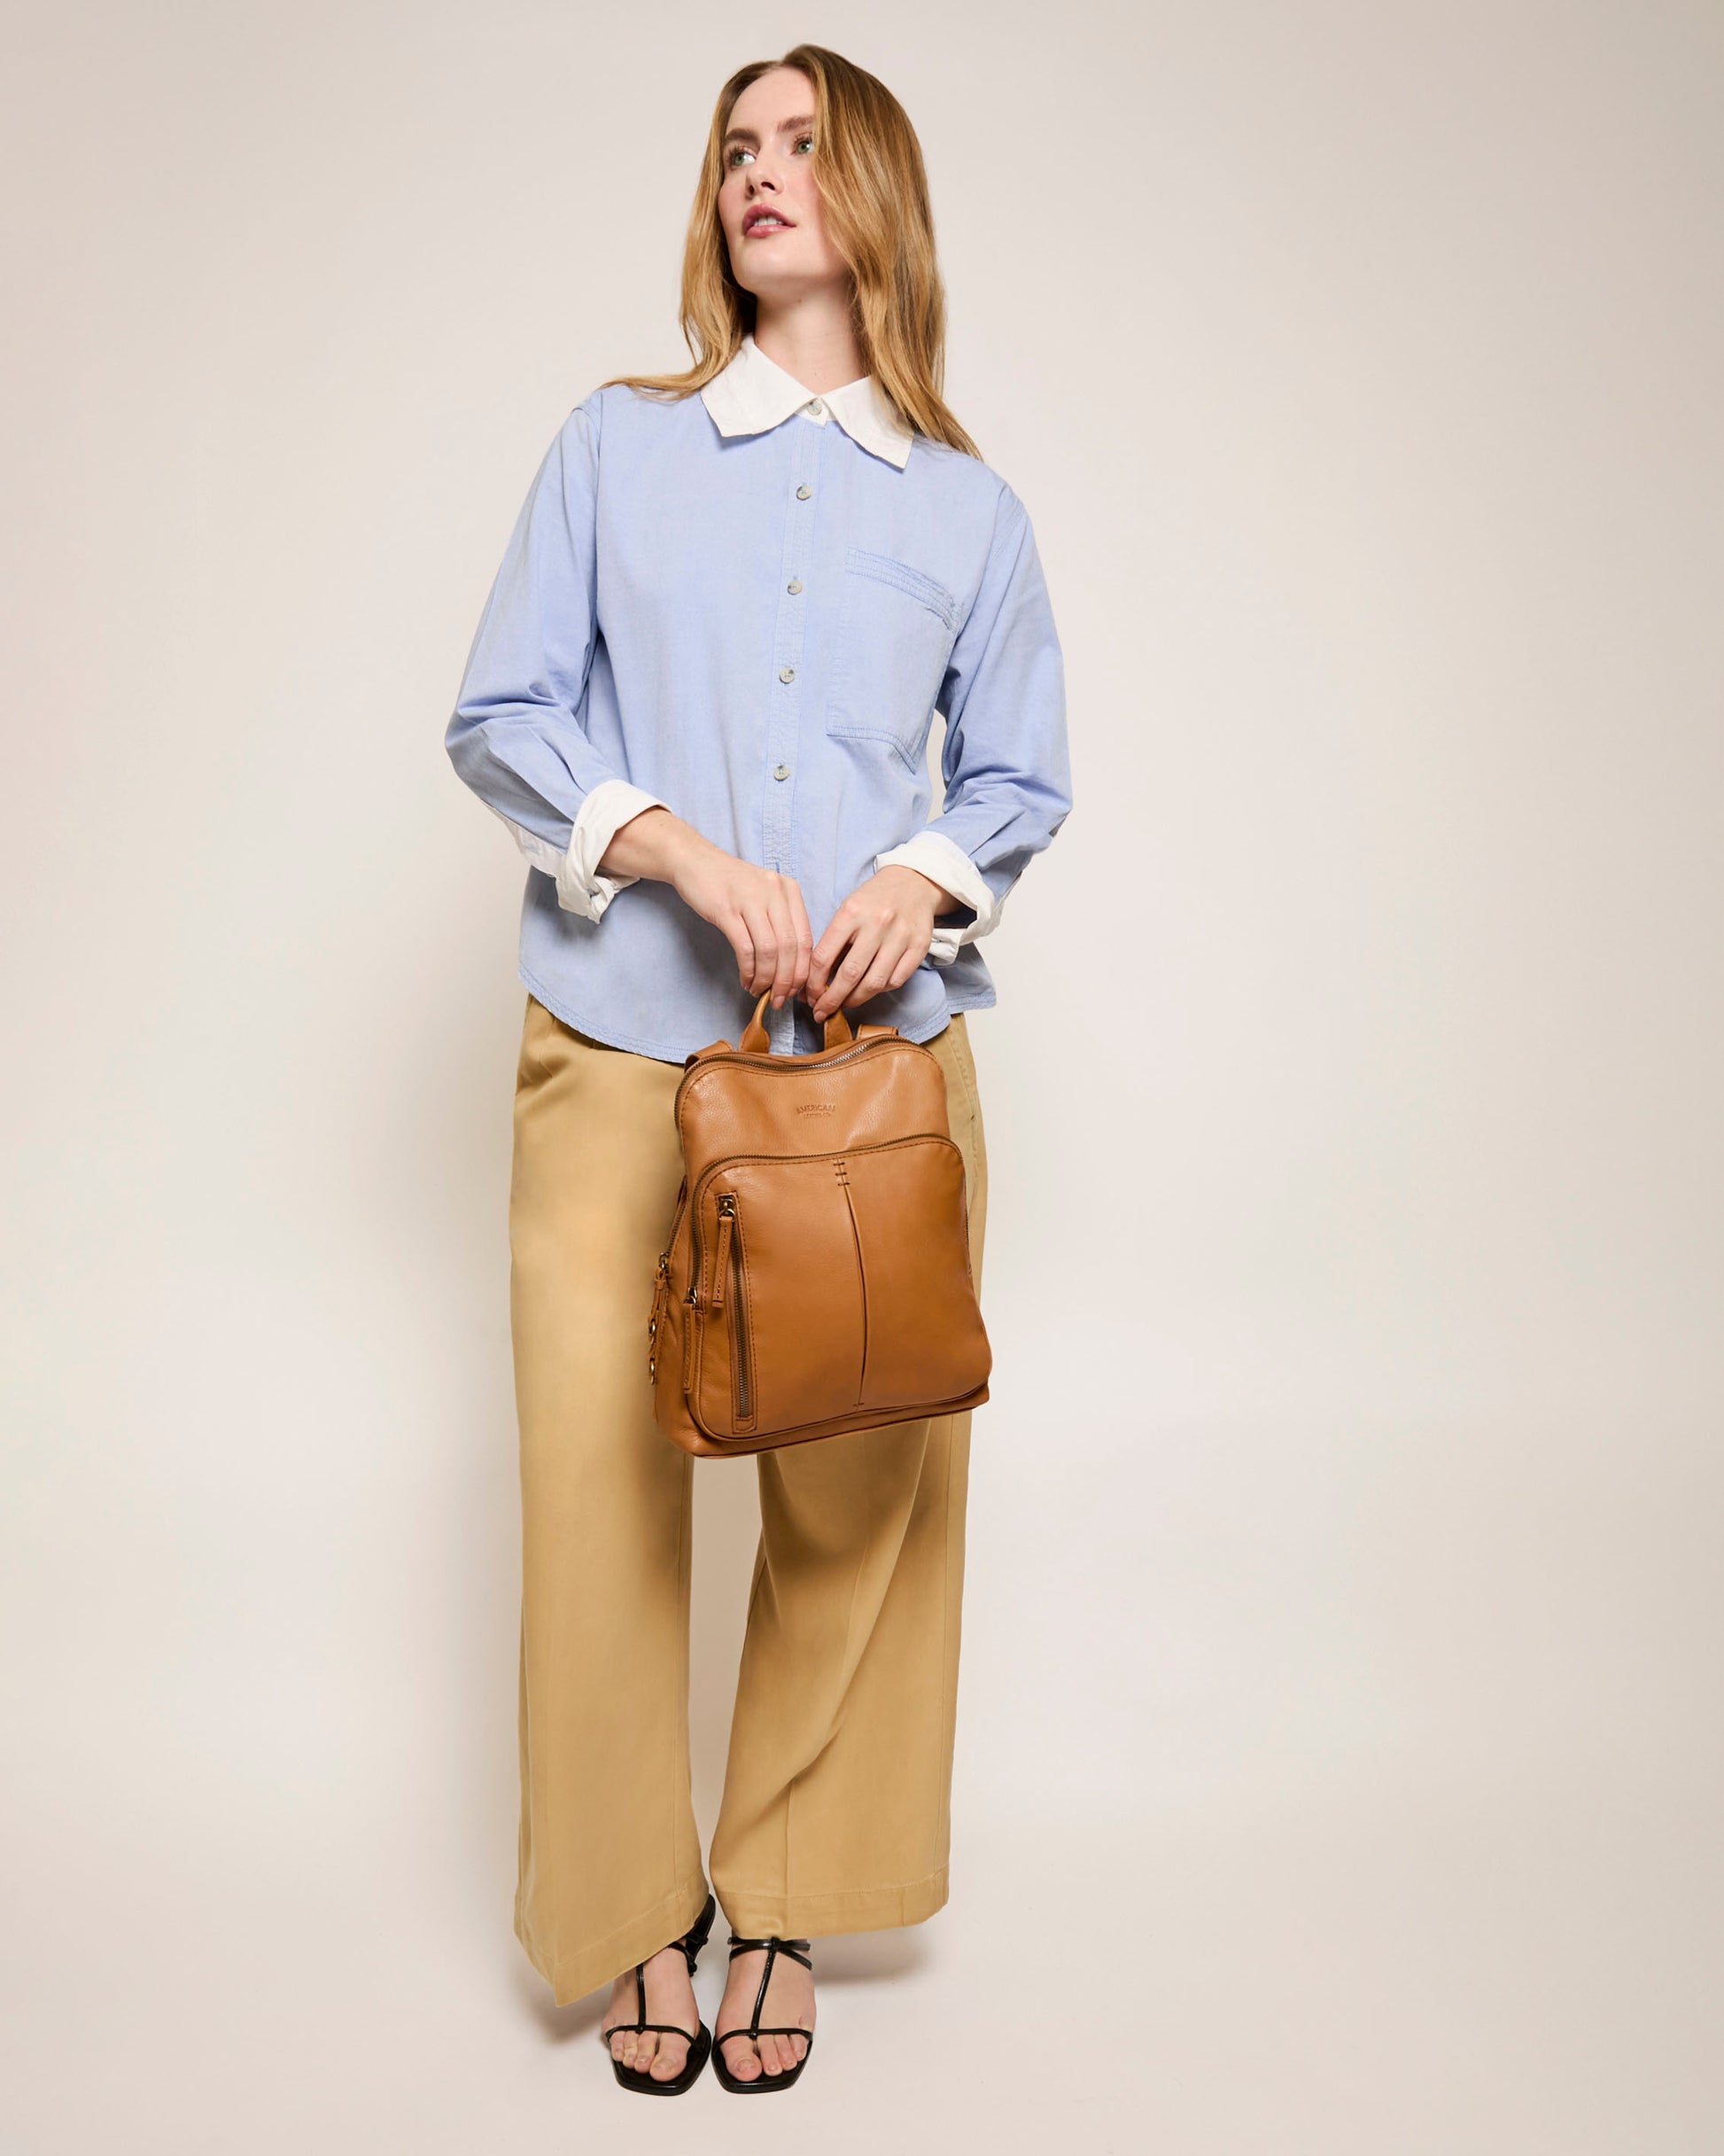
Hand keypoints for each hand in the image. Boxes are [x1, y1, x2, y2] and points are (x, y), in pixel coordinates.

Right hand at [650, 824, 816, 1009]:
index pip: (806, 938)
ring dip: (767, 978)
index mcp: (789, 890)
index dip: (803, 970)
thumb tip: (792, 967)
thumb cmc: (731, 884)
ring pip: (769, 951)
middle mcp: (775, 892)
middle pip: (790, 948)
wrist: (695, 862)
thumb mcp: (765, 895)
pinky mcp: (727, 910)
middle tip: (780, 999)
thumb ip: (781, 923)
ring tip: (760, 991)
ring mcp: (751, 900)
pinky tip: (746, 980)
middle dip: (787, 980)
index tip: (796, 990)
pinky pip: (745, 949)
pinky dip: (748, 970)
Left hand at [805, 864, 947, 1022]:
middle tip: (821, 1012)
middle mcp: (877, 924)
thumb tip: (815, 981)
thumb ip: (833, 942)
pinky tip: (869, 990)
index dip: (813, 984)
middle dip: (831, 1000)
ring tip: (844, 1005)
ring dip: (855, 1000)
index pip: (824, 957)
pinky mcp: (919, 946)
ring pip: (874, 982)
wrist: (913, 882)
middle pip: (850, 974)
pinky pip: (896, 980)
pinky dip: (879, 991)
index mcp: (851, 912)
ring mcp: (901, 936)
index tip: (809, 997)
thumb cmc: (873, 900)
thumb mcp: (847, 910)